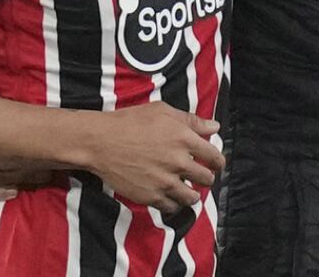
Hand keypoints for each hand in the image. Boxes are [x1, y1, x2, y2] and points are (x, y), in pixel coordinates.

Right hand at [81, 101, 223, 213]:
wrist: (100, 141)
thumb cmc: (130, 122)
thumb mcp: (163, 111)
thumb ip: (192, 120)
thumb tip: (215, 127)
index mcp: (185, 138)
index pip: (214, 156)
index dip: (218, 161)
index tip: (216, 164)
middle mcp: (179, 161)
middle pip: (206, 178)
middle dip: (206, 178)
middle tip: (201, 177)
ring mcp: (165, 181)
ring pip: (192, 197)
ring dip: (193, 194)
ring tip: (188, 190)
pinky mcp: (150, 196)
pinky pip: (172, 207)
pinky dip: (174, 204)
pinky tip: (170, 197)